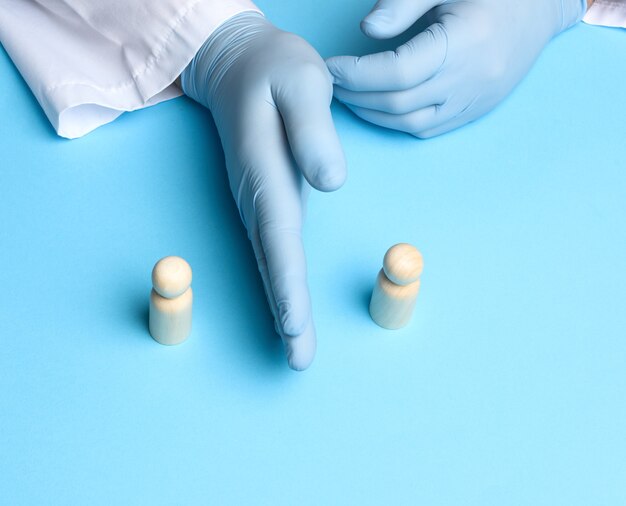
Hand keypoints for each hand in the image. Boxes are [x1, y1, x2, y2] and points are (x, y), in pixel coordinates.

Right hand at [181, 13, 345, 369]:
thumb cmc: (274, 71)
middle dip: (285, 312)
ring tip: (296, 349)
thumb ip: (312, 130)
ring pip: (269, 260)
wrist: (238, 65)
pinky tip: (289, 307)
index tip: (294, 324)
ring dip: (283, 305)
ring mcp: (255, 200)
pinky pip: (272, 248)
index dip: (285, 281)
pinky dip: (281, 282)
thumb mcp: (301, 82)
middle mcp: (255, 194)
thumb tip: (331, 182)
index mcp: (266, 170)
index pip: (278, 234)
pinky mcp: (263, 199)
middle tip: (298, 360)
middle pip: (271, 260)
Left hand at [326, 0, 585, 137]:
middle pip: (399, 103)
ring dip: (374, 114)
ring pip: (412, 123)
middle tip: (333, 83)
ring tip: (349, 96)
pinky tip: (379, 109)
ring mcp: (475, 100)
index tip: (331, 67)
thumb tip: (367, 30)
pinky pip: (430, 129)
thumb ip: (404, 3)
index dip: (357, 73)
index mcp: (464, 42)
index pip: (398, 72)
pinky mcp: (476, 110)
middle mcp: (471, 79)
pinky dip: (399, 123)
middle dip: (358, 96)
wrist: (543, 7)